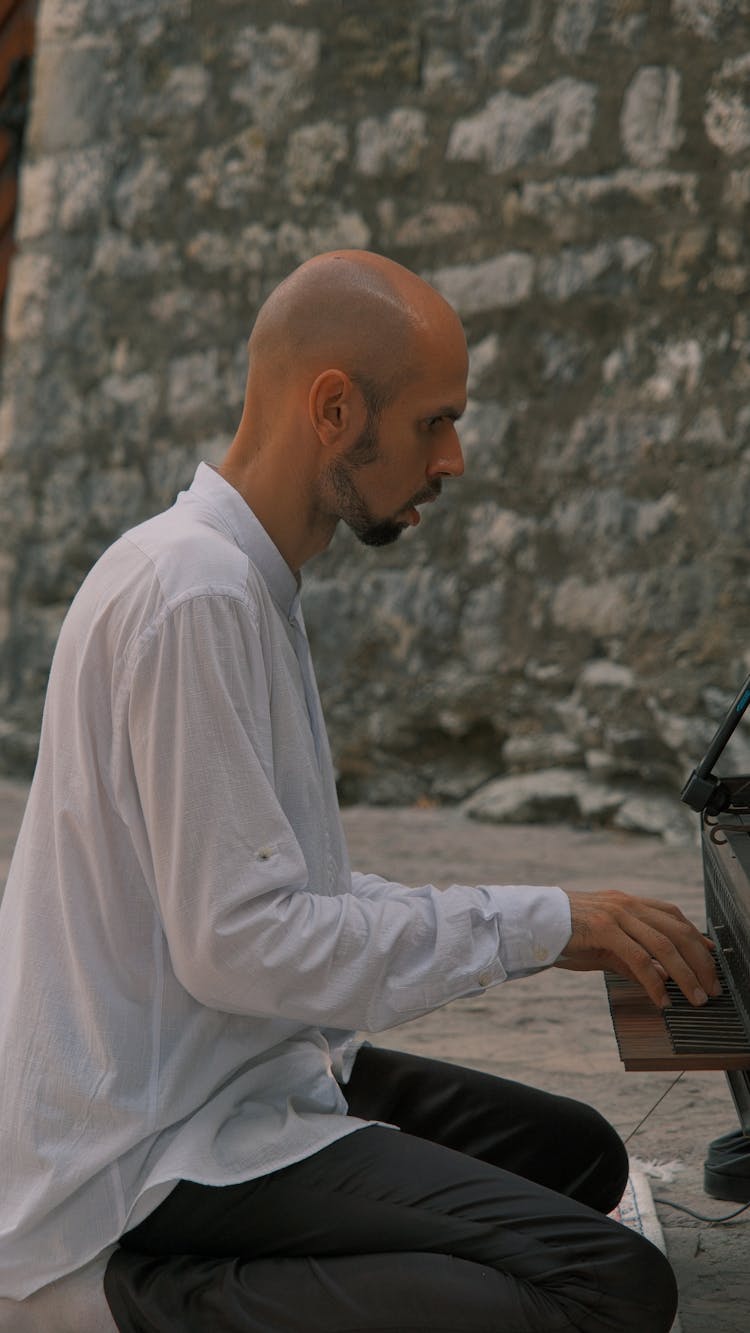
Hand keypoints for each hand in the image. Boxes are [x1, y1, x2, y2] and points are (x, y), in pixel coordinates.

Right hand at [555, 889, 719, 1009]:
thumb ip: (631, 957)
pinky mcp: (604, 929)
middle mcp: (627, 903)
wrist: (529, 923)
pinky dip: (655, 982)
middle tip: (710, 988)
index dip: (697, 938)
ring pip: (665, 944)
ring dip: (685, 974)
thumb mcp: (604, 945)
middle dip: (700, 962)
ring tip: (695, 998)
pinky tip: (661, 999)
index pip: (674, 916)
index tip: (711, 960)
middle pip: (678, 930)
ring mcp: (616, 914)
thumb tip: (660, 977)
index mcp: (628, 902)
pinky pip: (639, 958)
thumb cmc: (565, 935)